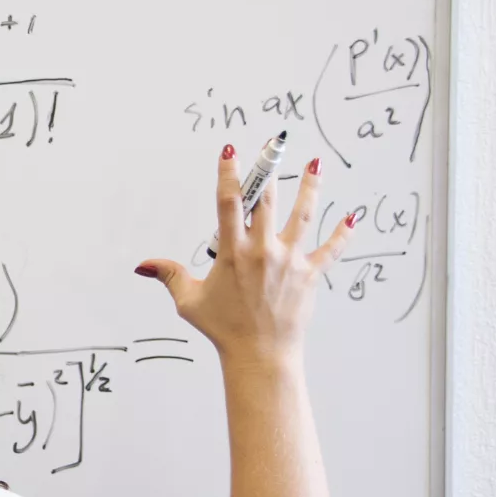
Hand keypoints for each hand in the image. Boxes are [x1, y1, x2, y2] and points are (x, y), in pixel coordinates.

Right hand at [135, 145, 355, 365]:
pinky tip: (352, 216)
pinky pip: (331, 250)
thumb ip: (169, 275)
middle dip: (270, 169)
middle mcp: (263, 251)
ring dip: (311, 188)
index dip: (228, 174)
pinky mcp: (310, 275)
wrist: (260, 354)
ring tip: (316, 164)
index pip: (229, 204)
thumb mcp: (189, 301)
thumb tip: (143, 265)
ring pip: (303, 217)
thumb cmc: (223, 328)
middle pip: (268, 201)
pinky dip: (342, 234)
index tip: (229, 150)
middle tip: (274, 143)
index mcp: (233, 253)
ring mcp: (290, 261)